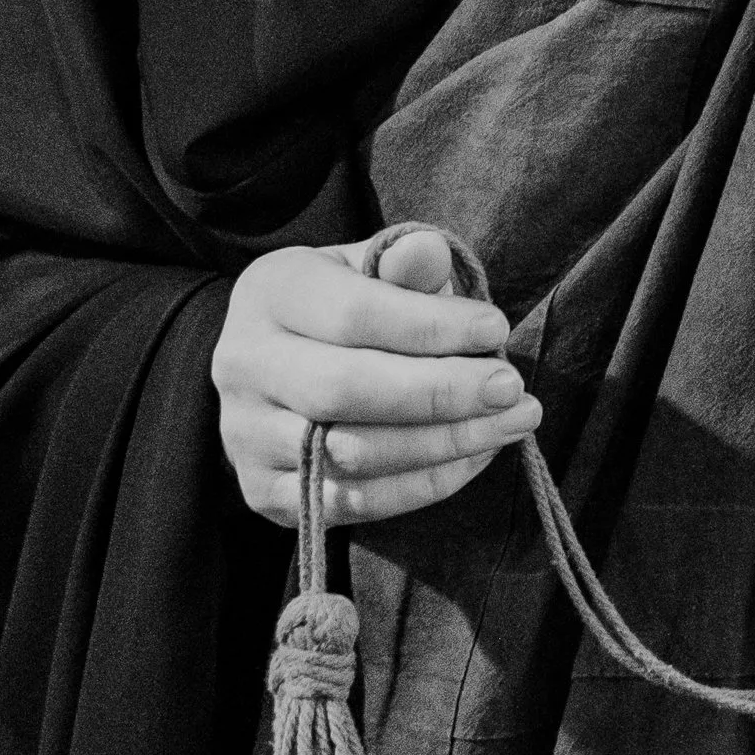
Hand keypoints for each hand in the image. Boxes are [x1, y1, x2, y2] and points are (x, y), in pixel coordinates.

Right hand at [212, 226, 541, 529]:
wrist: (287, 364)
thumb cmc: (347, 305)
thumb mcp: (372, 267)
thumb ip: (404, 261)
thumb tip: (428, 252)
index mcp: (267, 292)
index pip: (353, 314)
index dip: (431, 326)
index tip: (496, 329)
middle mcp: (243, 364)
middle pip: (346, 390)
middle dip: (442, 392)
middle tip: (511, 387)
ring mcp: (246, 436)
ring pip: (353, 454)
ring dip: (447, 443)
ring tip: (511, 421)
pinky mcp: (265, 493)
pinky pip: (354, 502)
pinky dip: (425, 484)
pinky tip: (475, 456)